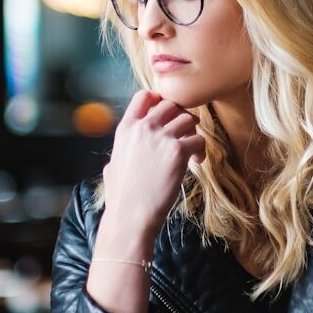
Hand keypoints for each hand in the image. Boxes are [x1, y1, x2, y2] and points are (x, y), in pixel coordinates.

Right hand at [101, 90, 204, 235]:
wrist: (130, 216)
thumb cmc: (121, 198)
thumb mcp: (112, 169)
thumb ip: (117, 158)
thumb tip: (112, 165)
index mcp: (126, 129)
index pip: (144, 96)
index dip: (159, 100)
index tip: (167, 115)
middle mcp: (143, 128)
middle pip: (171, 105)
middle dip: (180, 117)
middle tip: (185, 135)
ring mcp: (161, 137)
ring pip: (188, 119)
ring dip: (193, 132)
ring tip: (192, 151)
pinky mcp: (178, 151)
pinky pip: (199, 139)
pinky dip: (201, 150)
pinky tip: (196, 162)